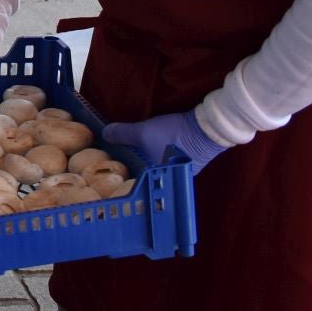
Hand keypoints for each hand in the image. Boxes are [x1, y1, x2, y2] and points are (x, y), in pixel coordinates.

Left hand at [101, 110, 225, 176]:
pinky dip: (161, 155)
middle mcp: (170, 179)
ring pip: (159, 168)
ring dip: (150, 160)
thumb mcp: (142, 132)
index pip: (136, 181)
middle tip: (122, 156)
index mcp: (157, 178)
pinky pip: (169, 162)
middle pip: (148, 174)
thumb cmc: (173, 135)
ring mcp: (182, 172)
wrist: (207, 129)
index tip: (112, 167)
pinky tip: (156, 146)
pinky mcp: (191, 163)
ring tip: (138, 149)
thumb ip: (122, 134)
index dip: (124, 174)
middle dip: (136, 166)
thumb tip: (104, 134)